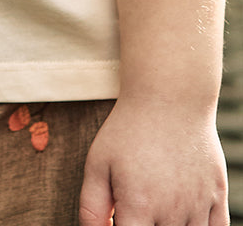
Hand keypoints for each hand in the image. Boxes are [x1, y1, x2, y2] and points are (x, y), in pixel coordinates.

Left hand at [79, 98, 228, 225]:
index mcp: (139, 206)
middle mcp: (172, 212)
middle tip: (140, 211)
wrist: (169, 97)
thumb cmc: (129, 130)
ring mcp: (199, 206)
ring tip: (158, 210)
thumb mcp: (97, 163)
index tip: (121, 220)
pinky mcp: (218, 197)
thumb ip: (92, 207)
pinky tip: (183, 217)